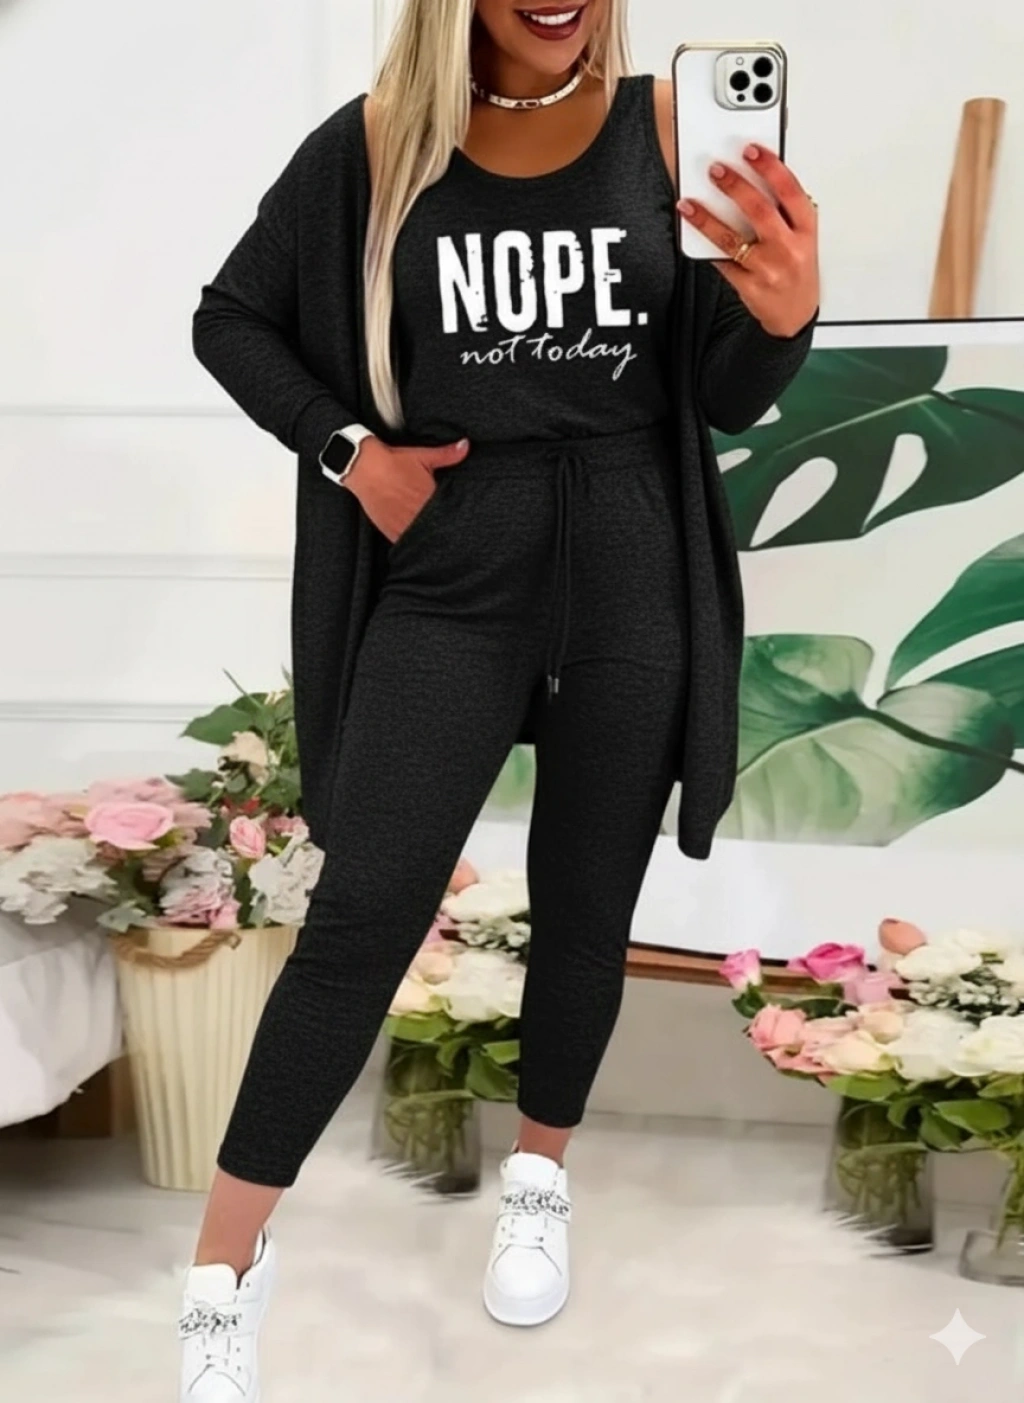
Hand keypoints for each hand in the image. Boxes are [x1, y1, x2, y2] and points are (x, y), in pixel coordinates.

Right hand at [343, 436, 470, 542]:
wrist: (364, 468)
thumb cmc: (393, 462)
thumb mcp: (423, 456)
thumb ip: (447, 454)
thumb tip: (466, 446)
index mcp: (431, 498)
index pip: (451, 513)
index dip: (456, 516)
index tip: (459, 516)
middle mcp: (419, 515)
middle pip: (439, 529)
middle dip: (443, 526)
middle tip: (446, 525)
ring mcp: (405, 526)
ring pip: (424, 539)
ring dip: (429, 535)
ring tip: (433, 532)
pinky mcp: (392, 532)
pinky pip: (407, 543)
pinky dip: (413, 542)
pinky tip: (417, 537)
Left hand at [678, 144, 819, 338]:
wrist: (794, 315)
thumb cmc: (797, 270)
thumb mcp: (803, 238)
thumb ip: (785, 212)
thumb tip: (752, 180)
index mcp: (806, 231)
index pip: (790, 191)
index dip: (770, 167)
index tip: (751, 150)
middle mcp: (789, 249)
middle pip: (759, 210)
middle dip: (735, 186)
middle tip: (716, 170)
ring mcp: (768, 269)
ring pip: (732, 238)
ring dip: (707, 218)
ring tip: (690, 203)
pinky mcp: (749, 286)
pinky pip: (723, 261)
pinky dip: (707, 245)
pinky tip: (693, 232)